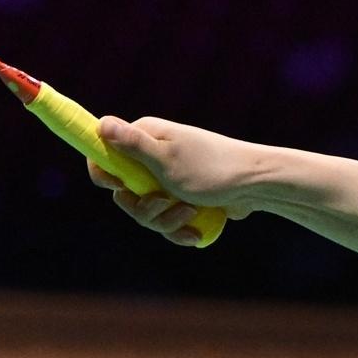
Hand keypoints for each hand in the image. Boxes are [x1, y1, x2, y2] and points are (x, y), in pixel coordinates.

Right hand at [90, 115, 255, 245]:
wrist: (256, 185)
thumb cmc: (211, 169)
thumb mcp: (166, 158)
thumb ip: (132, 145)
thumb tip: (101, 123)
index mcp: (145, 139)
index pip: (104, 156)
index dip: (105, 177)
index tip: (121, 187)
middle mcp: (152, 158)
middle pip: (125, 195)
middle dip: (144, 208)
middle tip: (166, 202)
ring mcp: (167, 181)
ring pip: (146, 213)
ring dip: (166, 220)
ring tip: (189, 213)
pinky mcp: (181, 200)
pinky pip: (167, 223)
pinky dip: (179, 231)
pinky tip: (195, 233)